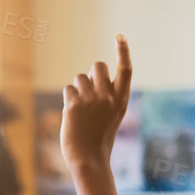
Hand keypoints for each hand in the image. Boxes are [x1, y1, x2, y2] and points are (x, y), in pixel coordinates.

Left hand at [61, 35, 132, 170]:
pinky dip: (69, 100)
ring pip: (80, 77)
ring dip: (78, 89)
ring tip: (82, 110)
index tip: (120, 37)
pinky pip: (69, 89)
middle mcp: (109, 97)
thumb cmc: (99, 137)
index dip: (123, 52)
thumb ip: (105, 94)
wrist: (89, 158)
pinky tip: (74, 115)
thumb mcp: (110, 115)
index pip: (125, 71)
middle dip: (92, 73)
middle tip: (90, 90)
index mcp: (122, 101)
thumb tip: (91, 73)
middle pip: (98, 66)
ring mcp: (92, 100)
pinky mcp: (75, 103)